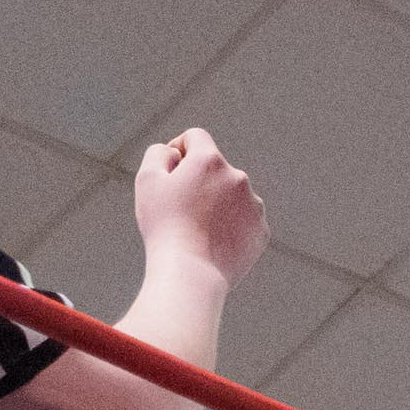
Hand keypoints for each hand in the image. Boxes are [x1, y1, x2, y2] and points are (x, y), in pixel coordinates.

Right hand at [136, 130, 265, 287]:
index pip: (196, 137)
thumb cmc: (164, 224)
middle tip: (180, 206)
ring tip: (198, 227)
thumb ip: (159, 153)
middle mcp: (239, 178)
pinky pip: (244, 220)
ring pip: (232, 195)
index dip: (180, 148)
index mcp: (211, 160)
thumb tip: (177, 152)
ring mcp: (255, 206)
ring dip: (217, 202)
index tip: (172, 168)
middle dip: (199, 179)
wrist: (191, 272)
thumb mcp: (148, 179)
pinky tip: (214, 241)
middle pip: (215, 168)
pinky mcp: (261, 231)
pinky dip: (230, 226)